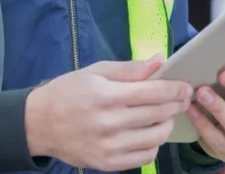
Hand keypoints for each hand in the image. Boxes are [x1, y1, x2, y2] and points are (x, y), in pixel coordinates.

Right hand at [24, 55, 192, 170]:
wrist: (38, 124)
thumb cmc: (68, 92)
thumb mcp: (96, 72)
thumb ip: (130, 69)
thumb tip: (160, 61)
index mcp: (107, 96)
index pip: (154, 92)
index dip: (176, 89)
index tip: (186, 87)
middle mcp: (109, 123)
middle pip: (159, 114)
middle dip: (177, 105)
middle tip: (182, 99)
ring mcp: (109, 146)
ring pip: (156, 137)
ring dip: (167, 125)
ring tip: (164, 116)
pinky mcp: (107, 163)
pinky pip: (144, 157)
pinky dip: (153, 145)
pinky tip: (149, 135)